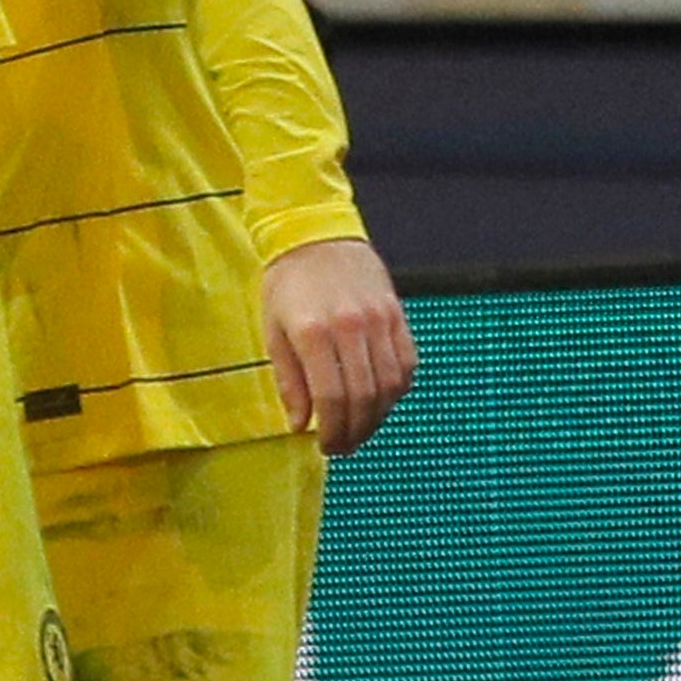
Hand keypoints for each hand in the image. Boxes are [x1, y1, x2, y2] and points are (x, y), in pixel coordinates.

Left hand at [262, 238, 415, 456]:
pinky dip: (397, 390)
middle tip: (343, 446)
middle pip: (364, 397)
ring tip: (361, 429)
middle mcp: (351, 326)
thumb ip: (289, 380)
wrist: (315, 233)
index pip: (332, 398)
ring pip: (390, 386)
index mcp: (313, 331)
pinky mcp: (396, 314)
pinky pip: (406, 364)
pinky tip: (380, 400)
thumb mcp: (273, 330)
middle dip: (355, 432)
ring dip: (378, 417)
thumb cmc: (288, 282)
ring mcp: (379, 319)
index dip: (332, 432)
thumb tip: (300, 424)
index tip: (325, 446)